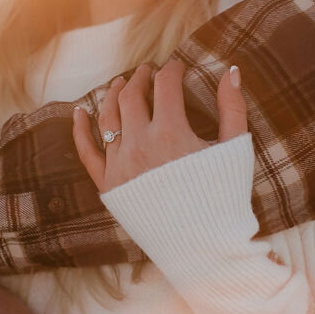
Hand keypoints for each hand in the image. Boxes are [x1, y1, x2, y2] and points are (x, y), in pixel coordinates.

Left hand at [72, 60, 246, 192]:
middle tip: (147, 71)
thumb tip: (230, 70)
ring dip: (113, 94)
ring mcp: (120, 165)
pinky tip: (79, 112)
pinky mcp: (109, 186)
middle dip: (140, 78)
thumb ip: (233, 107)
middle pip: (131, 96)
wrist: (204, 246)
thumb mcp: (235, 149)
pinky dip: (80, 130)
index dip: (172, 70)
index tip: (177, 67)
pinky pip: (87, 153)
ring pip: (108, 117)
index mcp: (171, 133)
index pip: (165, 86)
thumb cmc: (224, 198)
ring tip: (120, 83)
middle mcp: (140, 145)